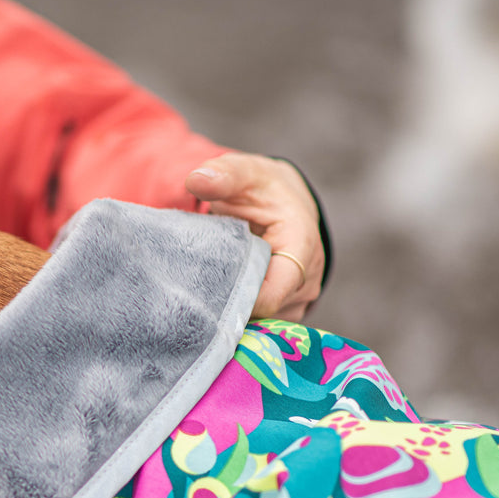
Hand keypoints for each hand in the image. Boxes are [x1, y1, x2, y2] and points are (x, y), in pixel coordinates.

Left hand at [185, 152, 323, 320]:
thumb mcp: (245, 173)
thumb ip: (223, 174)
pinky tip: (216, 301)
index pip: (271, 294)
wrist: (284, 202)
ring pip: (261, 323)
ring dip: (232, 314)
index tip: (201, 293)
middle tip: (190, 298)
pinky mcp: (287, 311)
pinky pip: (261, 325)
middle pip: (263, 313)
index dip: (237, 300)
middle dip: (228, 308)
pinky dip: (239, 316)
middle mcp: (308, 280)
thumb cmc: (263, 188)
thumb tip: (197, 180)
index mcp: (302, 246)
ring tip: (203, 295)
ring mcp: (299, 300)